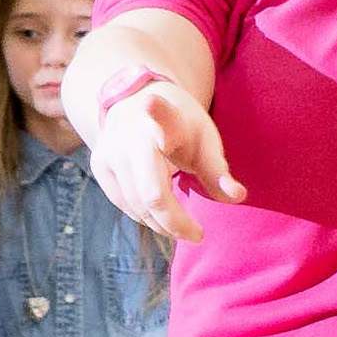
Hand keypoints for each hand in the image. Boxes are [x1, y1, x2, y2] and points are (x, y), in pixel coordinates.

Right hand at [89, 78, 241, 243]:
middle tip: (197, 235)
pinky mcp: (99, 165)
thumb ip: (218, 170)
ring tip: (182, 227)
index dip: (156, 109)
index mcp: (163, 118)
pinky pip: (124, 203)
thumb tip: (238, 196)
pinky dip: (144, 216)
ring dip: (160, 223)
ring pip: (136, 204)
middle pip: (151, 192)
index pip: (158, 112)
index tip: (152, 102)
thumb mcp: (204, 139)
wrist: (137, 104)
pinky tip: (159, 216)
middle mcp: (129, 134)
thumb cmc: (180, 126)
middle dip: (174, 221)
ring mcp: (109, 150)